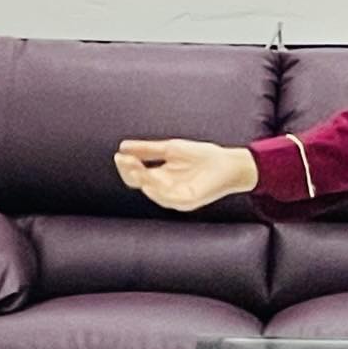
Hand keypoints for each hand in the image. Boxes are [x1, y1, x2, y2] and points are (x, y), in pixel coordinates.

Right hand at [113, 139, 258, 211]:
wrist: (229, 163)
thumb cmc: (202, 156)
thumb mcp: (171, 149)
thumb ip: (148, 149)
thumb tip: (122, 147)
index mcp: (160, 177)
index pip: (136, 176)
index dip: (126, 167)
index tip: (119, 155)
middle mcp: (165, 189)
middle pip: (141, 184)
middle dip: (131, 173)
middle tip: (126, 161)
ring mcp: (175, 197)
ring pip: (153, 191)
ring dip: (144, 179)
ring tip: (137, 167)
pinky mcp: (187, 202)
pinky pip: (169, 198)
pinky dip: (160, 190)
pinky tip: (154, 179)